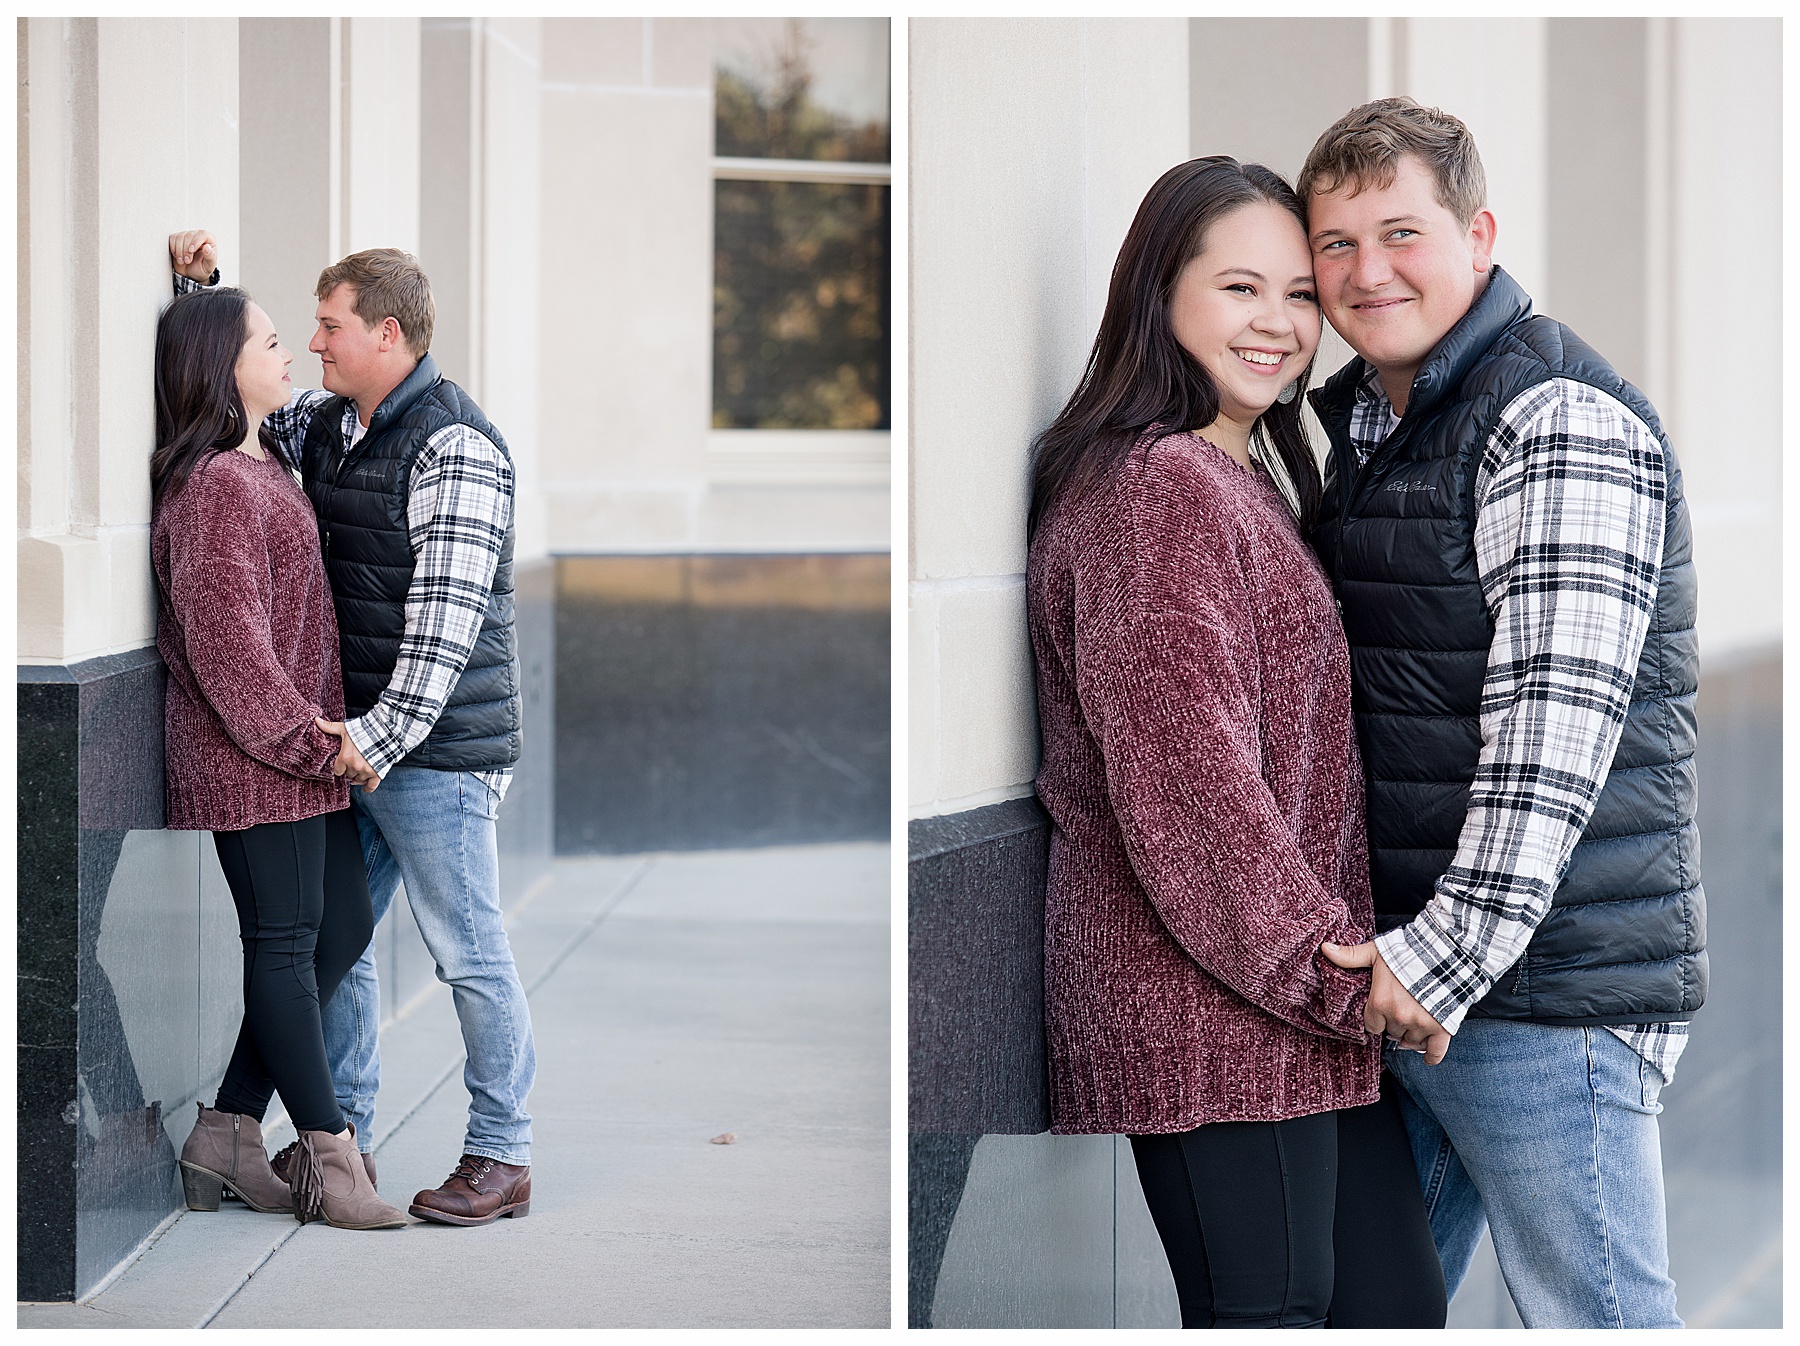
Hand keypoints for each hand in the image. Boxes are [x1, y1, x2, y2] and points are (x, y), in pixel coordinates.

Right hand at [169, 229, 217, 282]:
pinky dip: (173, 249)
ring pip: (179, 237)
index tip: (191, 251)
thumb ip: (210, 257)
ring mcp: (187, 236)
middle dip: (186, 250)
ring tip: (183, 261)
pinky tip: (178, 256)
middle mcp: (198, 236)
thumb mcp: (208, 266)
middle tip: (187, 261)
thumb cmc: (201, 269)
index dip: (196, 241)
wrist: (190, 273)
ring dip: (179, 251)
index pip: (202, 234)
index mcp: (209, 241)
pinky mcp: (177, 239)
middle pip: (189, 235)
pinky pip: (172, 239)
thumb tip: (207, 247)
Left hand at [315, 717, 380, 791]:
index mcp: (345, 757)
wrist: (385, 731)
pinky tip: (366, 786)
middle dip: (350, 770)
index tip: (344, 763)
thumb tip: (316, 720)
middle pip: (348, 775)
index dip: (340, 767)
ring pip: (358, 780)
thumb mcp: (345, 728)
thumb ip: (330, 727)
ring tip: (360, 770)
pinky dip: (368, 787)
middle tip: (354, 763)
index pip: (338, 771)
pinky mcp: (377, 773)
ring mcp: (366, 771)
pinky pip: (371, 786)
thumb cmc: (364, 729)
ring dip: (358, 776)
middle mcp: (354, 766)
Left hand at [1320, 940, 1450, 1064]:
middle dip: (1394, 1023)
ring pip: (1410, 1041)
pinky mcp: (1442, 1028)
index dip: (1376, 1019)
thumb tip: (1324, 948)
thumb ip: (1351, 955)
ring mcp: (1420, 1024)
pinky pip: (1435, 1051)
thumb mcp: (1375, 952)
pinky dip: (1430, 1056)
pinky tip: (1426, 1057)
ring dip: (1411, 1035)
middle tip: (1402, 1008)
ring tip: (1414, 1021)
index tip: (1382, 1010)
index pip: (1371, 1026)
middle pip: (1391, 1033)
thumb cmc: (1408, 951)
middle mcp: (1398, 1017)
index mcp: (1379, 1002)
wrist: (1445, 952)